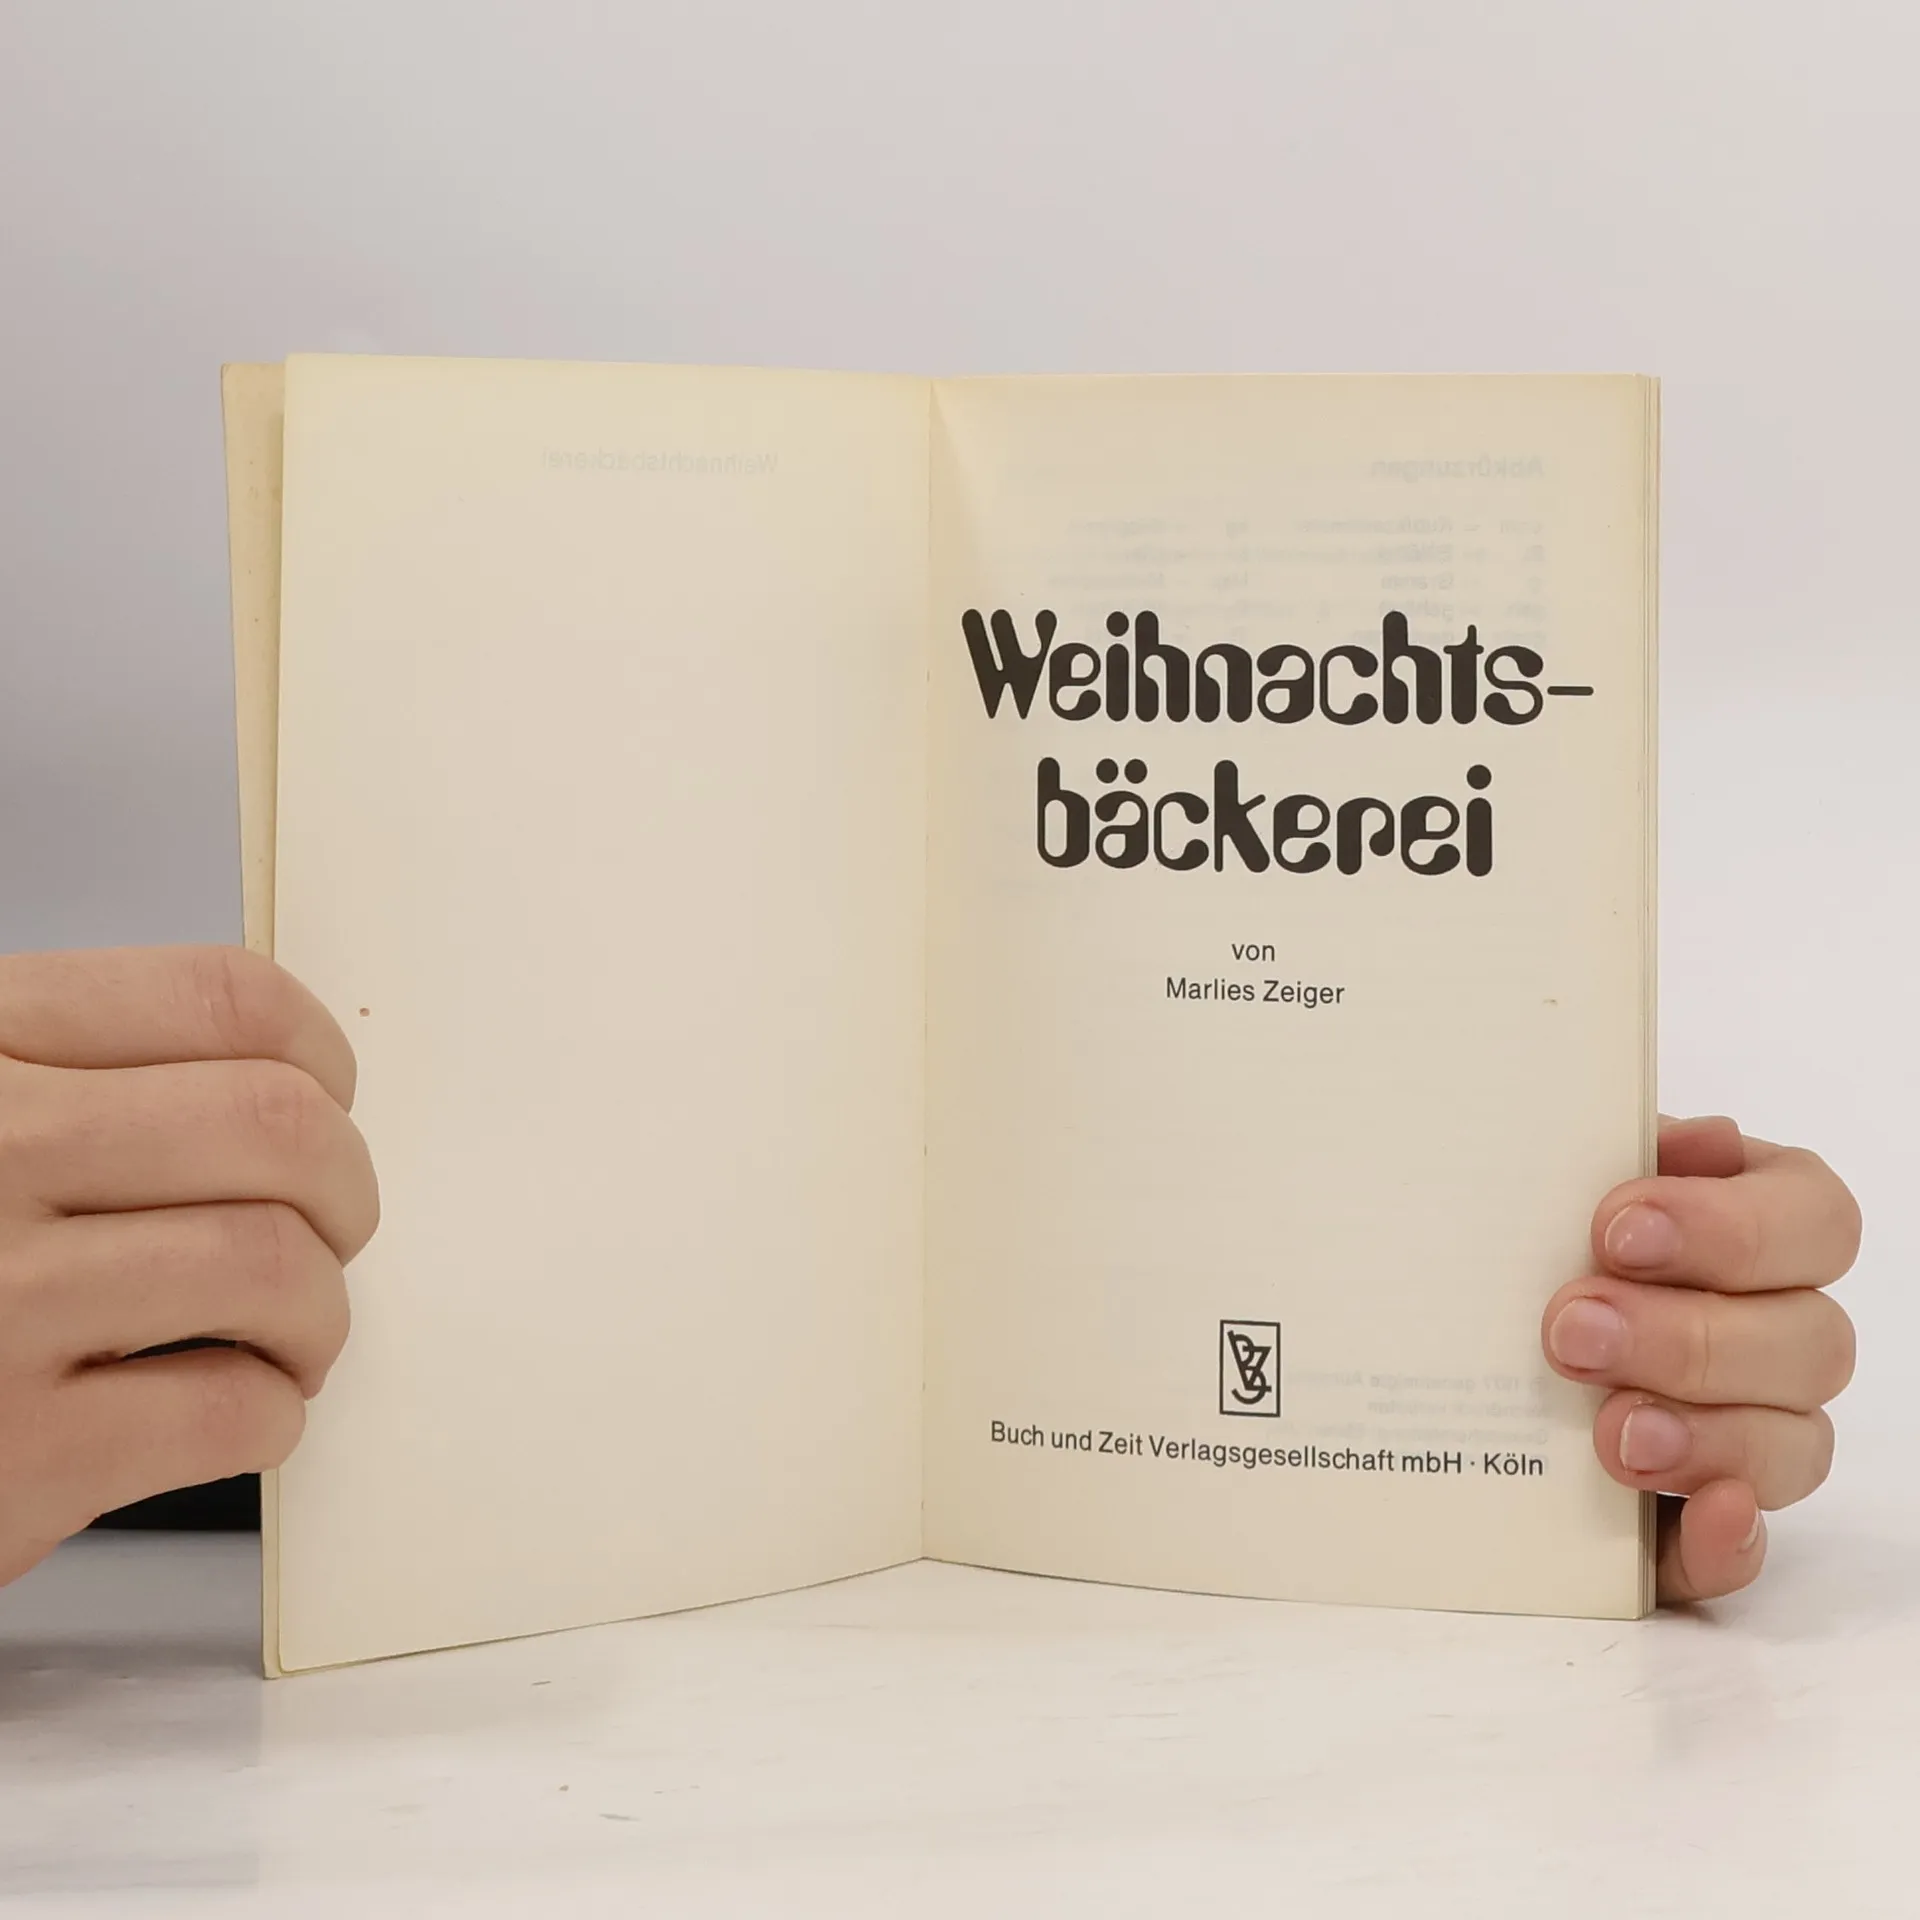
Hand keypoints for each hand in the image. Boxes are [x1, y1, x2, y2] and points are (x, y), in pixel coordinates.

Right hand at [0, 947, 377, 1585]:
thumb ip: (85, 1082)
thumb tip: (290, 1084)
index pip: (223, 999)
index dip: (317, 1058)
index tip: (327, 1103)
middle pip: (276, 1126)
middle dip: (345, 1190)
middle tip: (328, 1235)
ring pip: (271, 1264)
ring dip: (317, 1313)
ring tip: (283, 1338)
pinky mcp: (13, 1455)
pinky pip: (228, 1409)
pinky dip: (269, 1414)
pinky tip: (231, 1409)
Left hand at [1542, 1114, 1859, 1602]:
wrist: (1454, 1315)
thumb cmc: (1527, 1230)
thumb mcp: (1557, 1177)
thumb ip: (1608, 1152)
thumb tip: (1694, 1141)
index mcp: (1764, 1223)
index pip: (1814, 1222)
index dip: (1729, 1228)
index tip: (1617, 1230)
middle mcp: (1779, 1328)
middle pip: (1808, 1342)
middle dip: (1687, 1337)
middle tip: (1571, 1330)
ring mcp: (1755, 1428)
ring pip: (1794, 1445)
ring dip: (1707, 1437)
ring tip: (1608, 1432)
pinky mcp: (1701, 1518)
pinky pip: (1745, 1547)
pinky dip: (1726, 1542)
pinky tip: (1700, 1516)